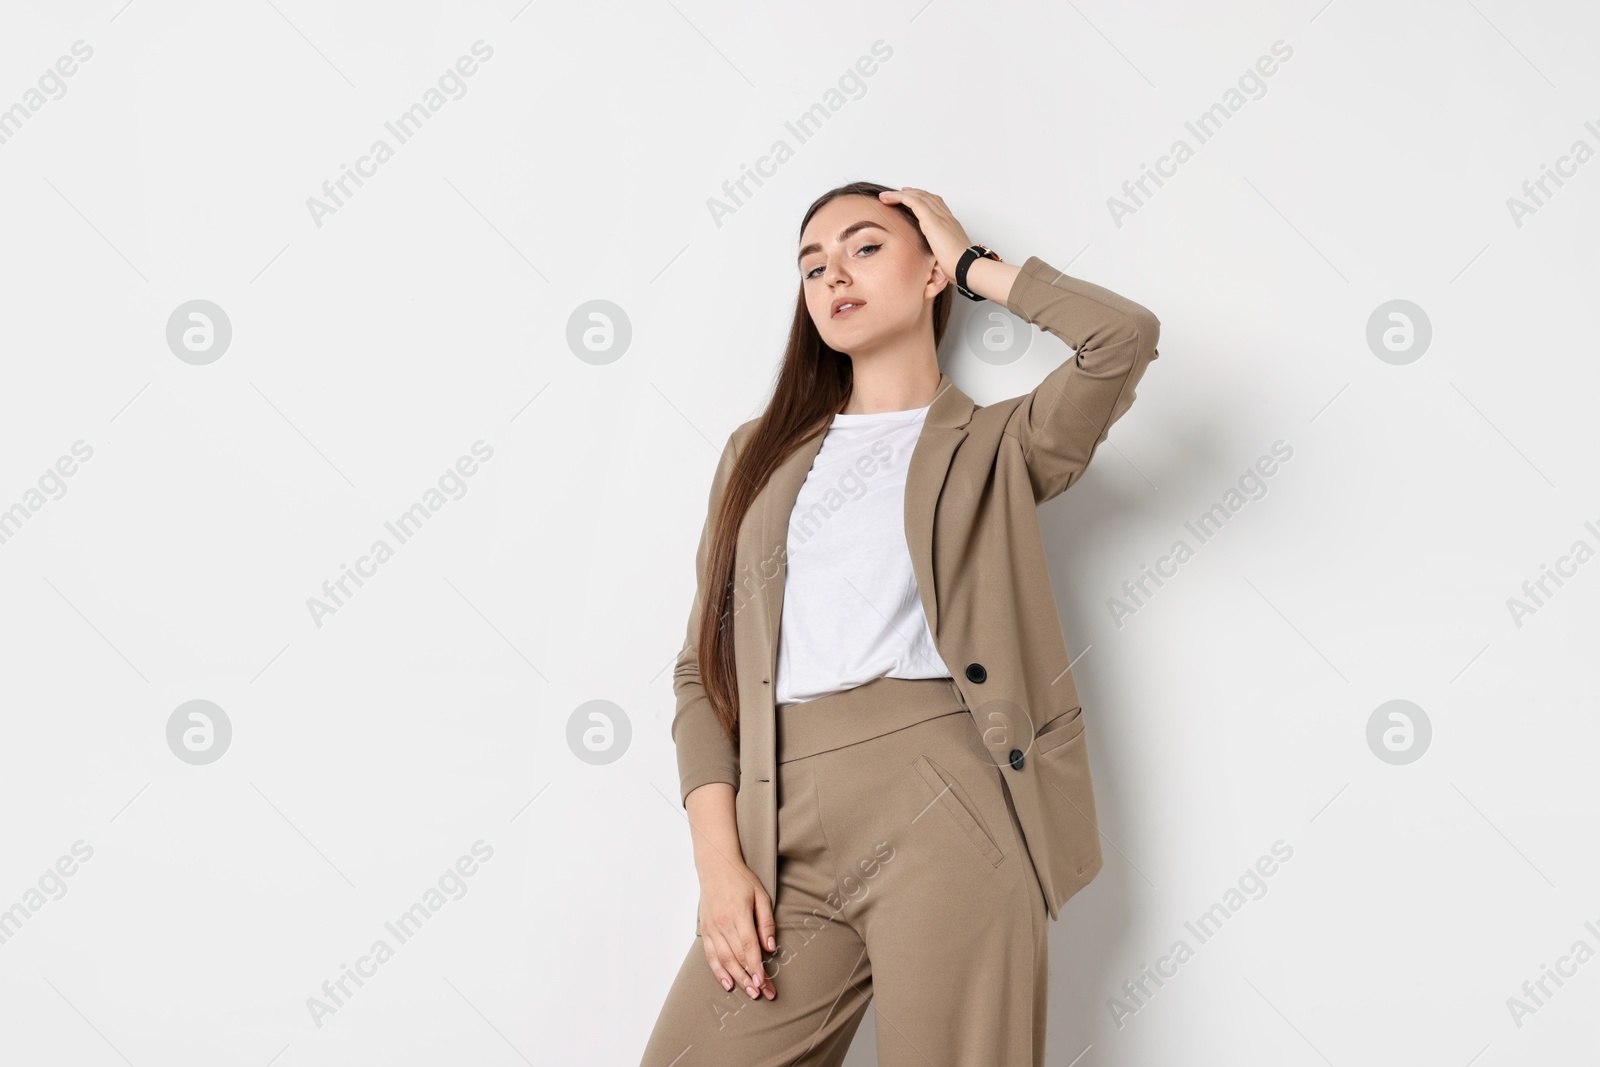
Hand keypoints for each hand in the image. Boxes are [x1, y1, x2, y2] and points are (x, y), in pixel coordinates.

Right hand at [697, 859, 776, 1000]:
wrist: (715, 866)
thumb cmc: (741, 879)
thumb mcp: (761, 895)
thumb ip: (766, 921)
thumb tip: (771, 947)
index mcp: (739, 913)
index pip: (748, 946)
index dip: (757, 966)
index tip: (764, 982)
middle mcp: (723, 923)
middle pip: (737, 957)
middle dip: (751, 978)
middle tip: (763, 994)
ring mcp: (712, 928)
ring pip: (724, 960)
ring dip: (737, 979)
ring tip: (750, 992)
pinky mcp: (705, 931)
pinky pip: (710, 956)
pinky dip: (718, 972)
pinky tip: (728, 984)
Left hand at [877, 186, 975, 286]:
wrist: (967, 267)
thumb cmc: (959, 268)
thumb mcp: (945, 259)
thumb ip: (937, 256)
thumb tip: (932, 265)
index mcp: (950, 225)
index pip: (935, 205)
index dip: (922, 199)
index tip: (911, 198)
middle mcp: (946, 217)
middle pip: (927, 197)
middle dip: (911, 193)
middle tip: (897, 193)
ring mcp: (940, 216)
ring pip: (919, 196)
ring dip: (900, 194)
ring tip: (886, 196)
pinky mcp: (932, 219)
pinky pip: (913, 201)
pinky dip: (899, 197)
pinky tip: (888, 199)